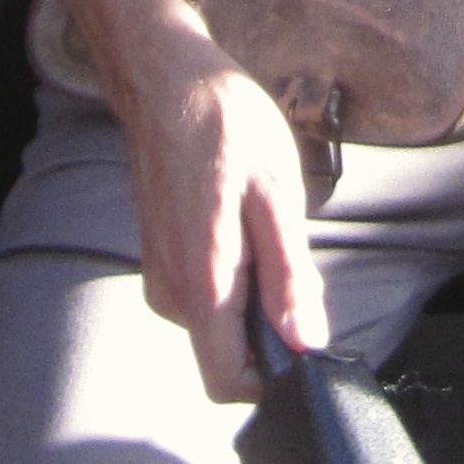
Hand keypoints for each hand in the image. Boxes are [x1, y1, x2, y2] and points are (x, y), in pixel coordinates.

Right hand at [116, 30, 329, 402]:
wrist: (165, 81)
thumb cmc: (222, 124)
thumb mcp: (276, 192)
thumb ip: (289, 275)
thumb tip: (304, 341)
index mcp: (200, 280)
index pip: (226, 382)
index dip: (272, 377)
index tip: (304, 338)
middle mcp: (170, 292)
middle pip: (228, 353)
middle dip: (270, 323)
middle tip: (288, 253)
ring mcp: (160, 278)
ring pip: (219, 322)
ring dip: (253, 293)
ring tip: (261, 223)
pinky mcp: (160, 263)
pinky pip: (205, 296)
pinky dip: (234, 275)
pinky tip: (242, 220)